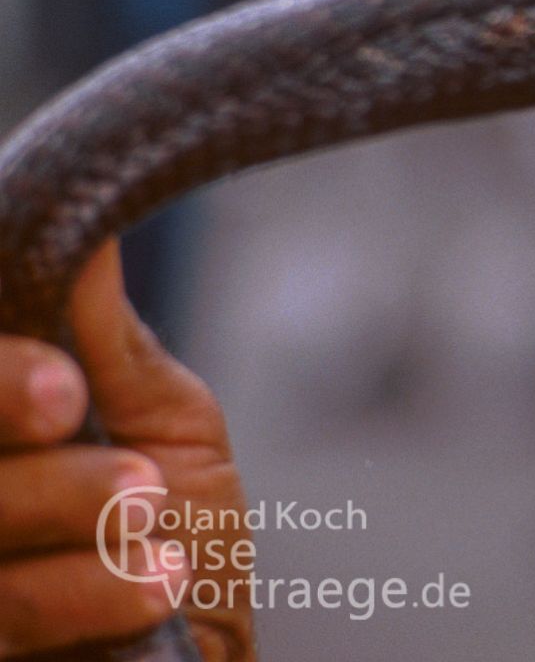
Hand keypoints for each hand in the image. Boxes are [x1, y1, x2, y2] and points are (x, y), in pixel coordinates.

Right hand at [0, 241, 252, 658]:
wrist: (198, 659)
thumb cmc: (178, 538)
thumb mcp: (162, 427)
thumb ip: (106, 341)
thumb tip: (89, 229)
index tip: (63, 390)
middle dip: (21, 442)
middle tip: (129, 470)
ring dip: (69, 518)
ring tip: (156, 524)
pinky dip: (81, 595)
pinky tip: (155, 584)